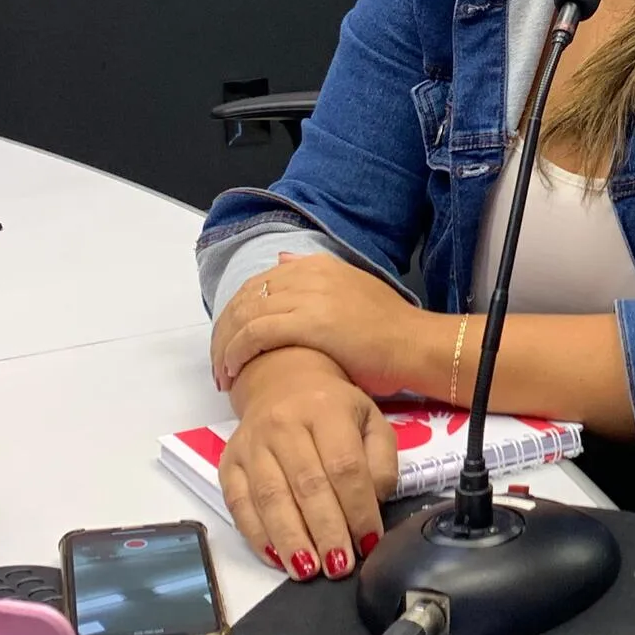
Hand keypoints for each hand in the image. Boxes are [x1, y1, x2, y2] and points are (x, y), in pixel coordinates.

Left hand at [213, 253, 433, 395]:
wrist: (414, 344)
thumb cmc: (388, 328)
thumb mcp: (352, 287)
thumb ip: (316, 275)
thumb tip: (283, 260)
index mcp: (317, 264)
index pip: (258, 283)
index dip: (237, 313)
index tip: (231, 342)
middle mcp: (308, 274)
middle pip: (245, 297)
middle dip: (224, 331)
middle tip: (220, 363)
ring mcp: (308, 296)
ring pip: (244, 315)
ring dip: (225, 346)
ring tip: (223, 374)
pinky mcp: (308, 322)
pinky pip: (255, 333)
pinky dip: (236, 352)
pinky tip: (233, 371)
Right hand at [220, 347, 399, 580]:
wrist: (282, 382)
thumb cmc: (334, 409)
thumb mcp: (370, 421)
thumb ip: (381, 460)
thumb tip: (374, 503)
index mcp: (326, 409)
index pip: (344, 466)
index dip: (358, 508)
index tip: (369, 541)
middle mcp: (284, 424)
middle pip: (307, 485)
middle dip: (326, 531)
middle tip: (340, 567)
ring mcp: (252, 444)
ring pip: (270, 498)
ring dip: (291, 539)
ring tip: (308, 571)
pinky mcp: (228, 463)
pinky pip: (238, 504)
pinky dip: (257, 535)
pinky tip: (276, 558)